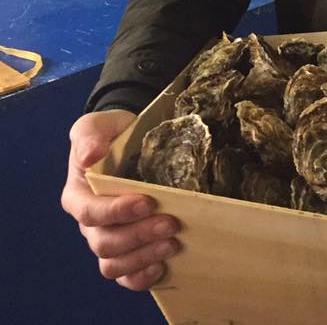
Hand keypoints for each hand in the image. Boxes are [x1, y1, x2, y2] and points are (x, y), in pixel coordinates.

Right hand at [61, 110, 179, 290]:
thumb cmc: (112, 133)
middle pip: (106, 243)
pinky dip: (142, 277)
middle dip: (139, 236)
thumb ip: (90, 136)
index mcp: (79, 195)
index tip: (148, 201)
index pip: (91, 213)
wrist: (132, 140)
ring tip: (173, 244)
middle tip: (172, 223)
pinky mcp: (127, 249)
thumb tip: (91, 155)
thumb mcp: (98, 124)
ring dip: (143, 258)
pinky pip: (126, 276)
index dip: (118, 212)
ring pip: (114, 265)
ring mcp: (108, 238)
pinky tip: (164, 267)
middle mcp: (90, 224)